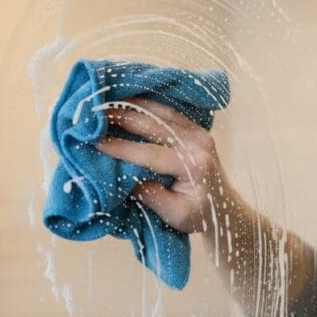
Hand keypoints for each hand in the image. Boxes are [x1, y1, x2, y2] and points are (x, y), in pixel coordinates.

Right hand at [95, 97, 233, 233]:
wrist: (225, 208)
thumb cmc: (199, 216)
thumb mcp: (174, 215)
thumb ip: (149, 194)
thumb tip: (120, 174)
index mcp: (194, 165)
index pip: (150, 154)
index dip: (121, 148)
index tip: (95, 143)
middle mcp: (198, 142)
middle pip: (152, 124)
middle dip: (119, 118)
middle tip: (91, 114)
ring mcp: (197, 131)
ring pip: (157, 110)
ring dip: (128, 105)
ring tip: (102, 102)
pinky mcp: (193, 127)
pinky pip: (164, 110)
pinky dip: (142, 104)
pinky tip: (123, 99)